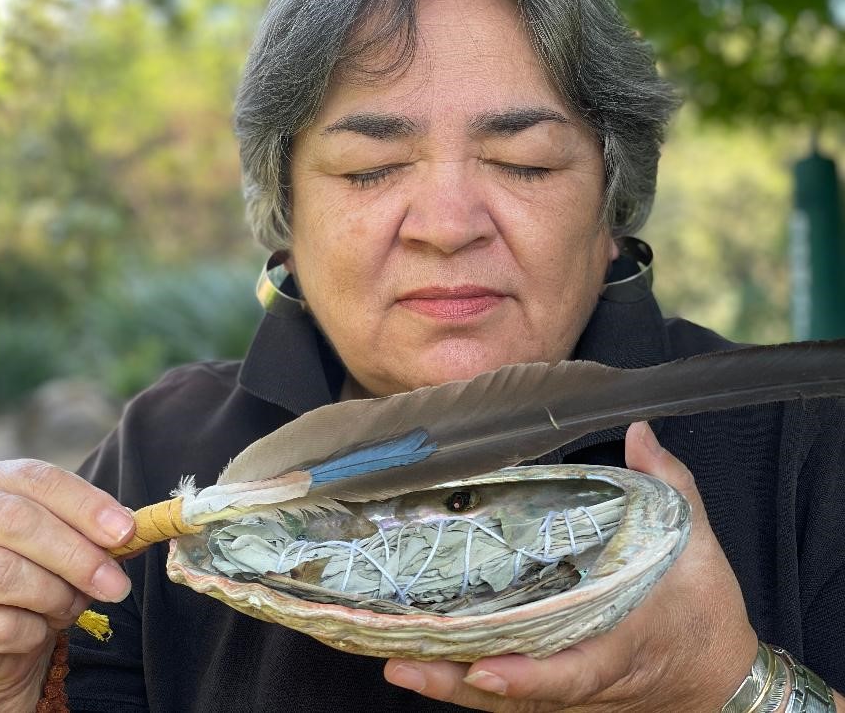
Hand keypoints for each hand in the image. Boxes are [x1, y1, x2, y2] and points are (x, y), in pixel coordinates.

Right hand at [0, 459, 134, 712]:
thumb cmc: (37, 574)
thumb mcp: (69, 543)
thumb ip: (99, 533)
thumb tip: (138, 530)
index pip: (39, 480)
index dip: (85, 504)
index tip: (125, 532)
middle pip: (18, 522)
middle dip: (77, 555)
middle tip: (116, 585)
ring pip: (3, 573)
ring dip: (54, 596)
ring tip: (72, 606)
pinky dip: (31, 632)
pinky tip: (37, 629)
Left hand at [384, 422, 756, 711]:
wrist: (720, 683)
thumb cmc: (705, 614)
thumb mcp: (697, 545)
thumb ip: (669, 485)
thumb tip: (638, 429)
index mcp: (624, 644)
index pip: (575, 670)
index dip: (529, 675)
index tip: (485, 669)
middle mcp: (590, 679)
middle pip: (518, 694)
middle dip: (459, 680)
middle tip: (402, 662)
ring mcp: (571, 696)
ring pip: (504, 703)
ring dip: (449, 686)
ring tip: (396, 662)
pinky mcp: (558, 698)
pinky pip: (506, 699)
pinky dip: (463, 686)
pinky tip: (420, 664)